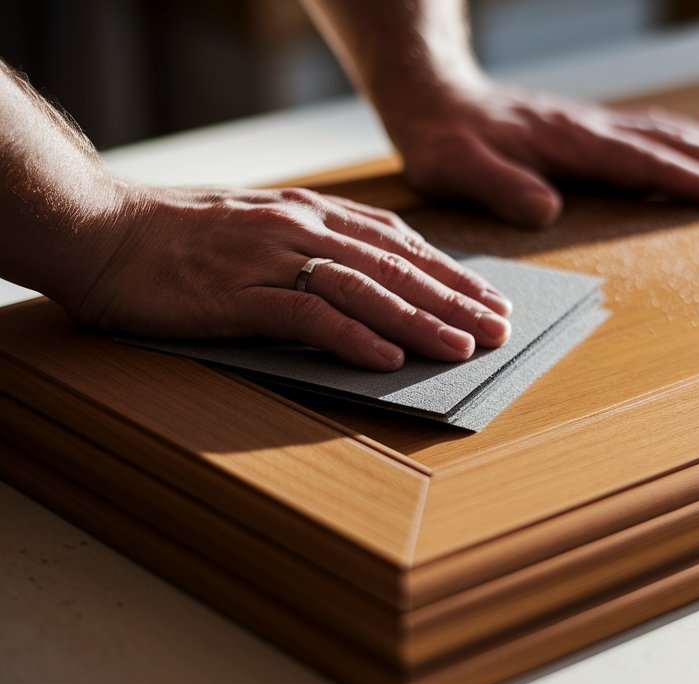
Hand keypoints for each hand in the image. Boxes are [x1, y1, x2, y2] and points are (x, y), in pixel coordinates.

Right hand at [69, 184, 511, 370]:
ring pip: (366, 290)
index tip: (491, 299)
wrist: (102, 232)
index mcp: (312, 214)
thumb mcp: (262, 227)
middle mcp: (302, 230)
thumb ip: (316, 245)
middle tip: (500, 330)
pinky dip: (352, 337)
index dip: (452, 273)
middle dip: (455, 300)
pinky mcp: (239, 294)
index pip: (401, 245)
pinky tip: (386, 358)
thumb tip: (373, 280)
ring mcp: (272, 260)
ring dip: (420, 320)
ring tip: (463, 348)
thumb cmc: (181, 237)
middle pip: (397, 268)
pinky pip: (306, 315)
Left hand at [388, 82, 698, 227]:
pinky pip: (649, 133)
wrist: (429, 97)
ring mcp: (590, 125)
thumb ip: (500, 188)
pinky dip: (685, 143)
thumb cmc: (441, 140)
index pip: (644, 163)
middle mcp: (589, 128)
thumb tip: (546, 211)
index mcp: (569, 142)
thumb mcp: (456, 168)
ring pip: (666, 133)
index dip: (693, 180)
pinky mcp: (585, 129)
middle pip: (670, 142)